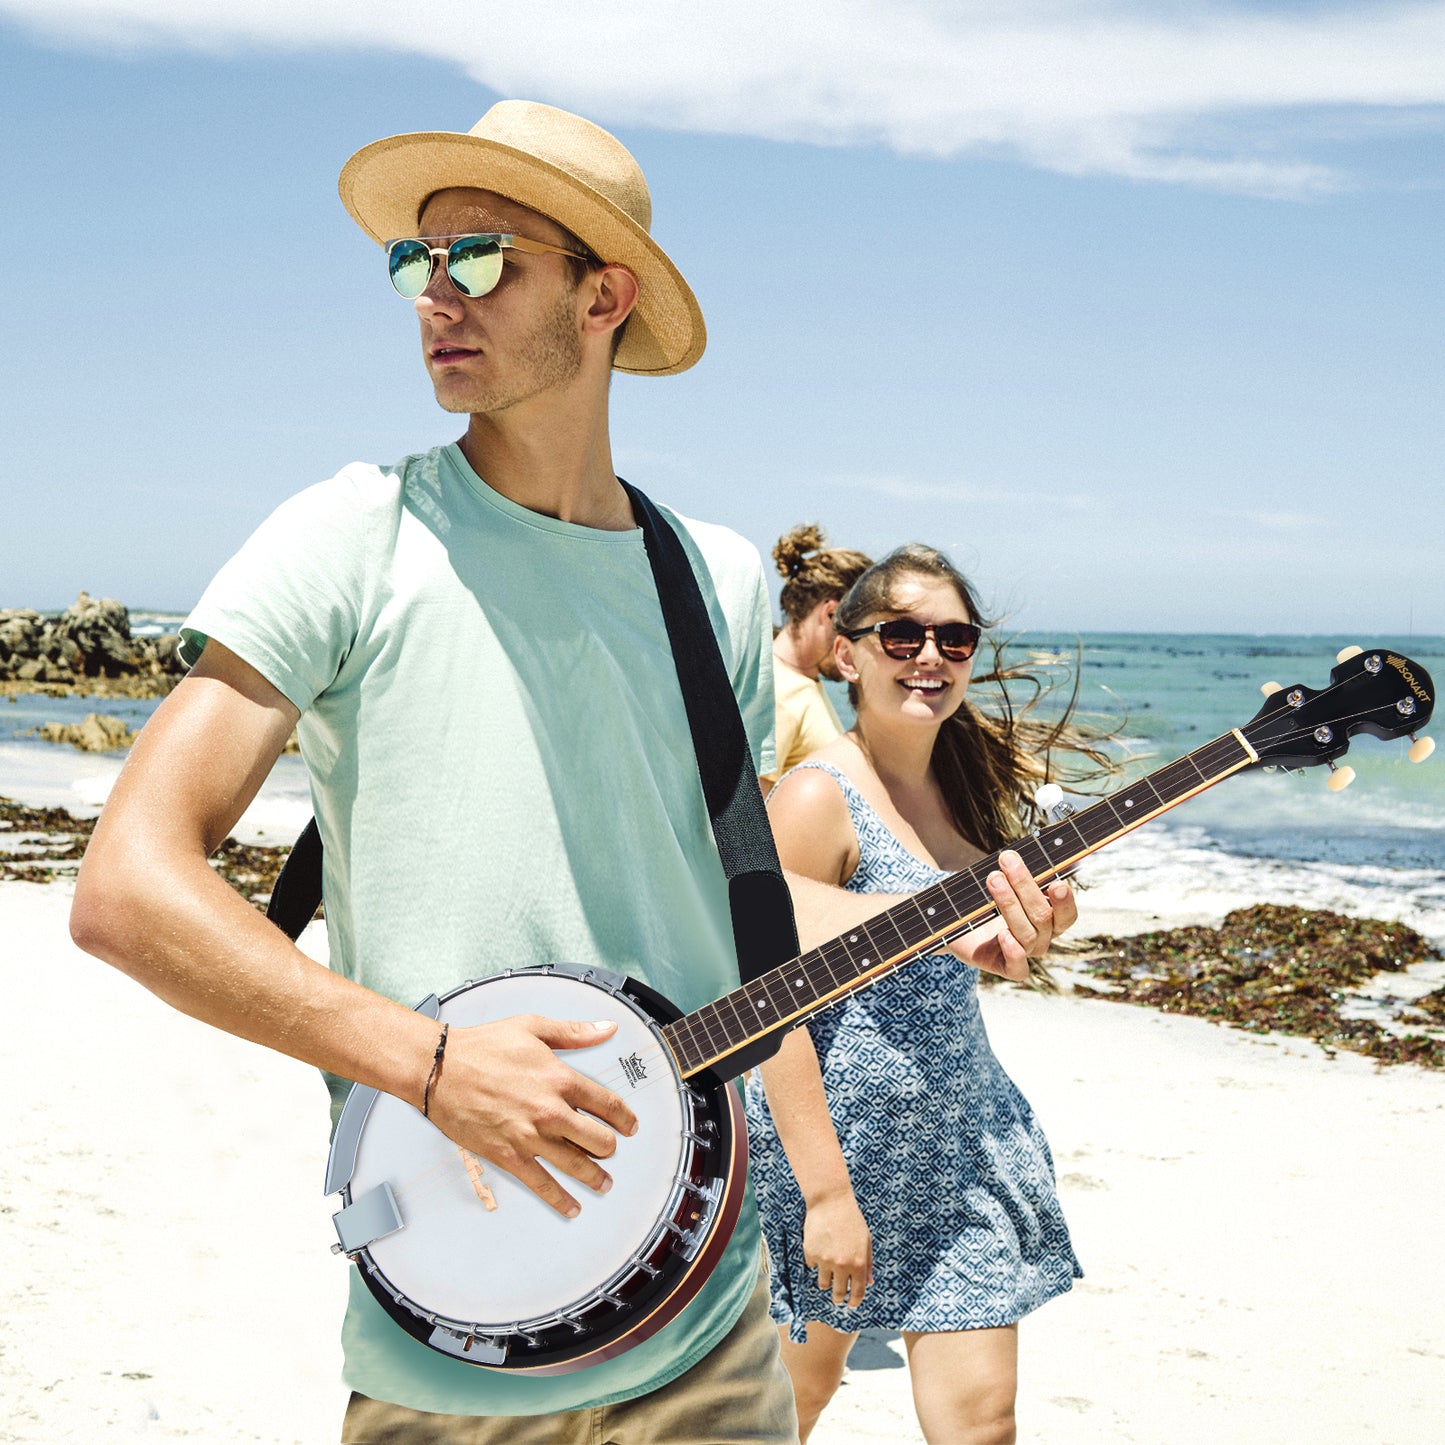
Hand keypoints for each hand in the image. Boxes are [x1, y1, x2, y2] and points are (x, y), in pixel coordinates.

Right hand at [426, 1014, 637, 1217]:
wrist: (440, 1070)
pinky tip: (572, 1208)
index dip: (625, 1118)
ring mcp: (529, 1136)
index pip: (607, 1103)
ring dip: (595, 1177)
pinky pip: (541, 1184)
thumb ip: (574, 1032)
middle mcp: (550, 1111)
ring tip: (605, 1183)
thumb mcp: (533, 1027)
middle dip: (609, 1147)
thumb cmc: (483, 1046)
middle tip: (611, 1149)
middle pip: (597, 1139)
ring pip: (575, 1165)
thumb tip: (608, 1028)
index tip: (630, 1125)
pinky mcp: (508, 1155)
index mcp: (560, 1078)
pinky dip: (560, 1199)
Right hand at [803, 1190, 872, 1307]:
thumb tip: (869, 1283)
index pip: (857, 1292)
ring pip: (823, 1283)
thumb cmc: (852, 1219)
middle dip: (838, 1297)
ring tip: (828, 1271)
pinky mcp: (811, 1252)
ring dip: (826, 1281)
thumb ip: (868, 1263)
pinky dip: (816, 1261)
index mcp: (858, 1263)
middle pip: (838, 1293)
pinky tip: (820, 1247)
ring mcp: (825, 1259)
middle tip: (837, 1297)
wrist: (831, 1201)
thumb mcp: (866, 1240)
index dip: (854, 1301)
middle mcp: (841, 1264)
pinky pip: (812, 1265)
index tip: (850, 1304)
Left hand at [948, 851, 1076, 981]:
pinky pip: (1018, 968)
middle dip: (1025, 886)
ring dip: (1009, 904)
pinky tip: (1003, 934)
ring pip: (1026, 934)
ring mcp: (1024, 953)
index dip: (1064, 902)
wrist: (957, 922)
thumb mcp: (1003, 884)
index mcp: (1050, 918)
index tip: (1056, 883)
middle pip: (1042, 917)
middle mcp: (1042, 938)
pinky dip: (1013, 952)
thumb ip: (1017, 873)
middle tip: (1007, 861)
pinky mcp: (1004, 967)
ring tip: (993, 879)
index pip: (1067, 915)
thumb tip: (1020, 853)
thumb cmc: (985, 898)